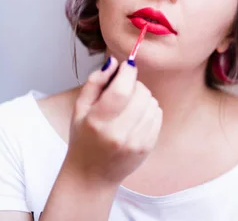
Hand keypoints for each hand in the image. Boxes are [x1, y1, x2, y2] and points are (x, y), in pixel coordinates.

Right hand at [63, 57, 162, 185]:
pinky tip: (137, 116)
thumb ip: (95, 82)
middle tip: (124, 91)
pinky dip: (149, 110)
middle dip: (134, 85)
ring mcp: (135, 142)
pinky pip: (158, 115)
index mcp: (98, 121)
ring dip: (143, 98)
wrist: (92, 174)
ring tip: (129, 106)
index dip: (128, 72)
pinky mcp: (147, 146)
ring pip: (152, 102)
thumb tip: (114, 62)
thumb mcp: (80, 109)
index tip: (127, 66)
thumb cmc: (84, 138)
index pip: (121, 89)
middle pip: (140, 93)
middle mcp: (118, 133)